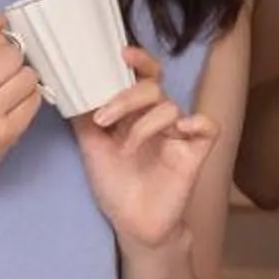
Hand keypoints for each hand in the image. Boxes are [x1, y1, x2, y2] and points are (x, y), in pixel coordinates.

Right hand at [0, 15, 41, 191]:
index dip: (0, 46)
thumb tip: (1, 18)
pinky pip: (34, 101)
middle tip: (3, 77)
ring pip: (28, 77)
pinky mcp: (4, 133)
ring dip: (24, 82)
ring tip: (8, 92)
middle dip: (14, 63)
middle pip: (14, 56)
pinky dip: (29, 101)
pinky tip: (13, 107)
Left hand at [72, 46, 221, 250]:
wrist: (133, 224)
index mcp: (135, 113)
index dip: (138, 61)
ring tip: (126, 149)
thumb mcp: (91, 148)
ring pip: (171, 107)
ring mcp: (178, 135)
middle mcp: (157, 119)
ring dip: (145, 124)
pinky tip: (182, 131)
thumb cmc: (115, 186)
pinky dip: (197, 123)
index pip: (142, 76)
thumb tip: (70, 88)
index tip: (122, 54)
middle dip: (128, 97)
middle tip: (105, 117)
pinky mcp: (195, 153)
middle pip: (153, 87)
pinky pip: (208, 127)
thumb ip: (83, 118)